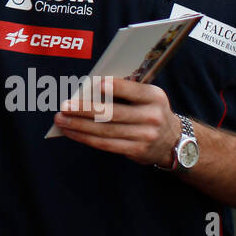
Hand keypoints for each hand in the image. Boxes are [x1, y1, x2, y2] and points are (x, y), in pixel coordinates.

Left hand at [52, 76, 181, 166]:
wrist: (173, 141)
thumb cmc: (150, 111)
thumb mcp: (147, 97)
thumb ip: (126, 92)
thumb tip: (89, 89)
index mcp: (154, 97)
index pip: (132, 90)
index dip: (115, 87)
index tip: (96, 84)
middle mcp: (151, 116)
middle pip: (112, 113)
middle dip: (85, 110)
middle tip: (64, 107)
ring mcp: (145, 136)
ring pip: (105, 131)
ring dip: (79, 126)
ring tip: (61, 120)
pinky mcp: (136, 151)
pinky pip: (106, 144)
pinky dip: (86, 138)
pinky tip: (72, 132)